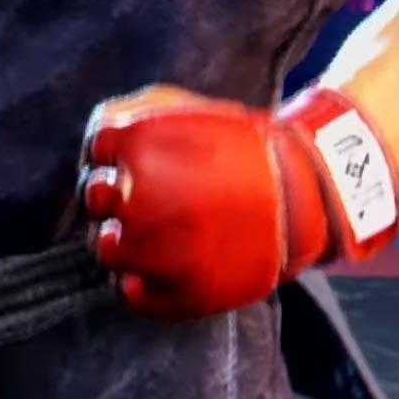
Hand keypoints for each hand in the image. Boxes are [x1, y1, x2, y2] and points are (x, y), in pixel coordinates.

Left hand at [79, 84, 398, 320]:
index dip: (112, 154)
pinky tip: (157, 262)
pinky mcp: (180, 291)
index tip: (135, 158)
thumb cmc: (241, 146)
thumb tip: (95, 143)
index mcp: (141, 148)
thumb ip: (130, 113)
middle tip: (145, 194)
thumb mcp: (186, 106)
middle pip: (94, 200)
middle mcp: (141, 201)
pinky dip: (136, 280)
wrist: (304, 195)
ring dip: (119, 236)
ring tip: (151, 229)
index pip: (97, 152)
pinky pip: (131, 292)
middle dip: (113, 194)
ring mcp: (159, 251)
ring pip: (105, 249)